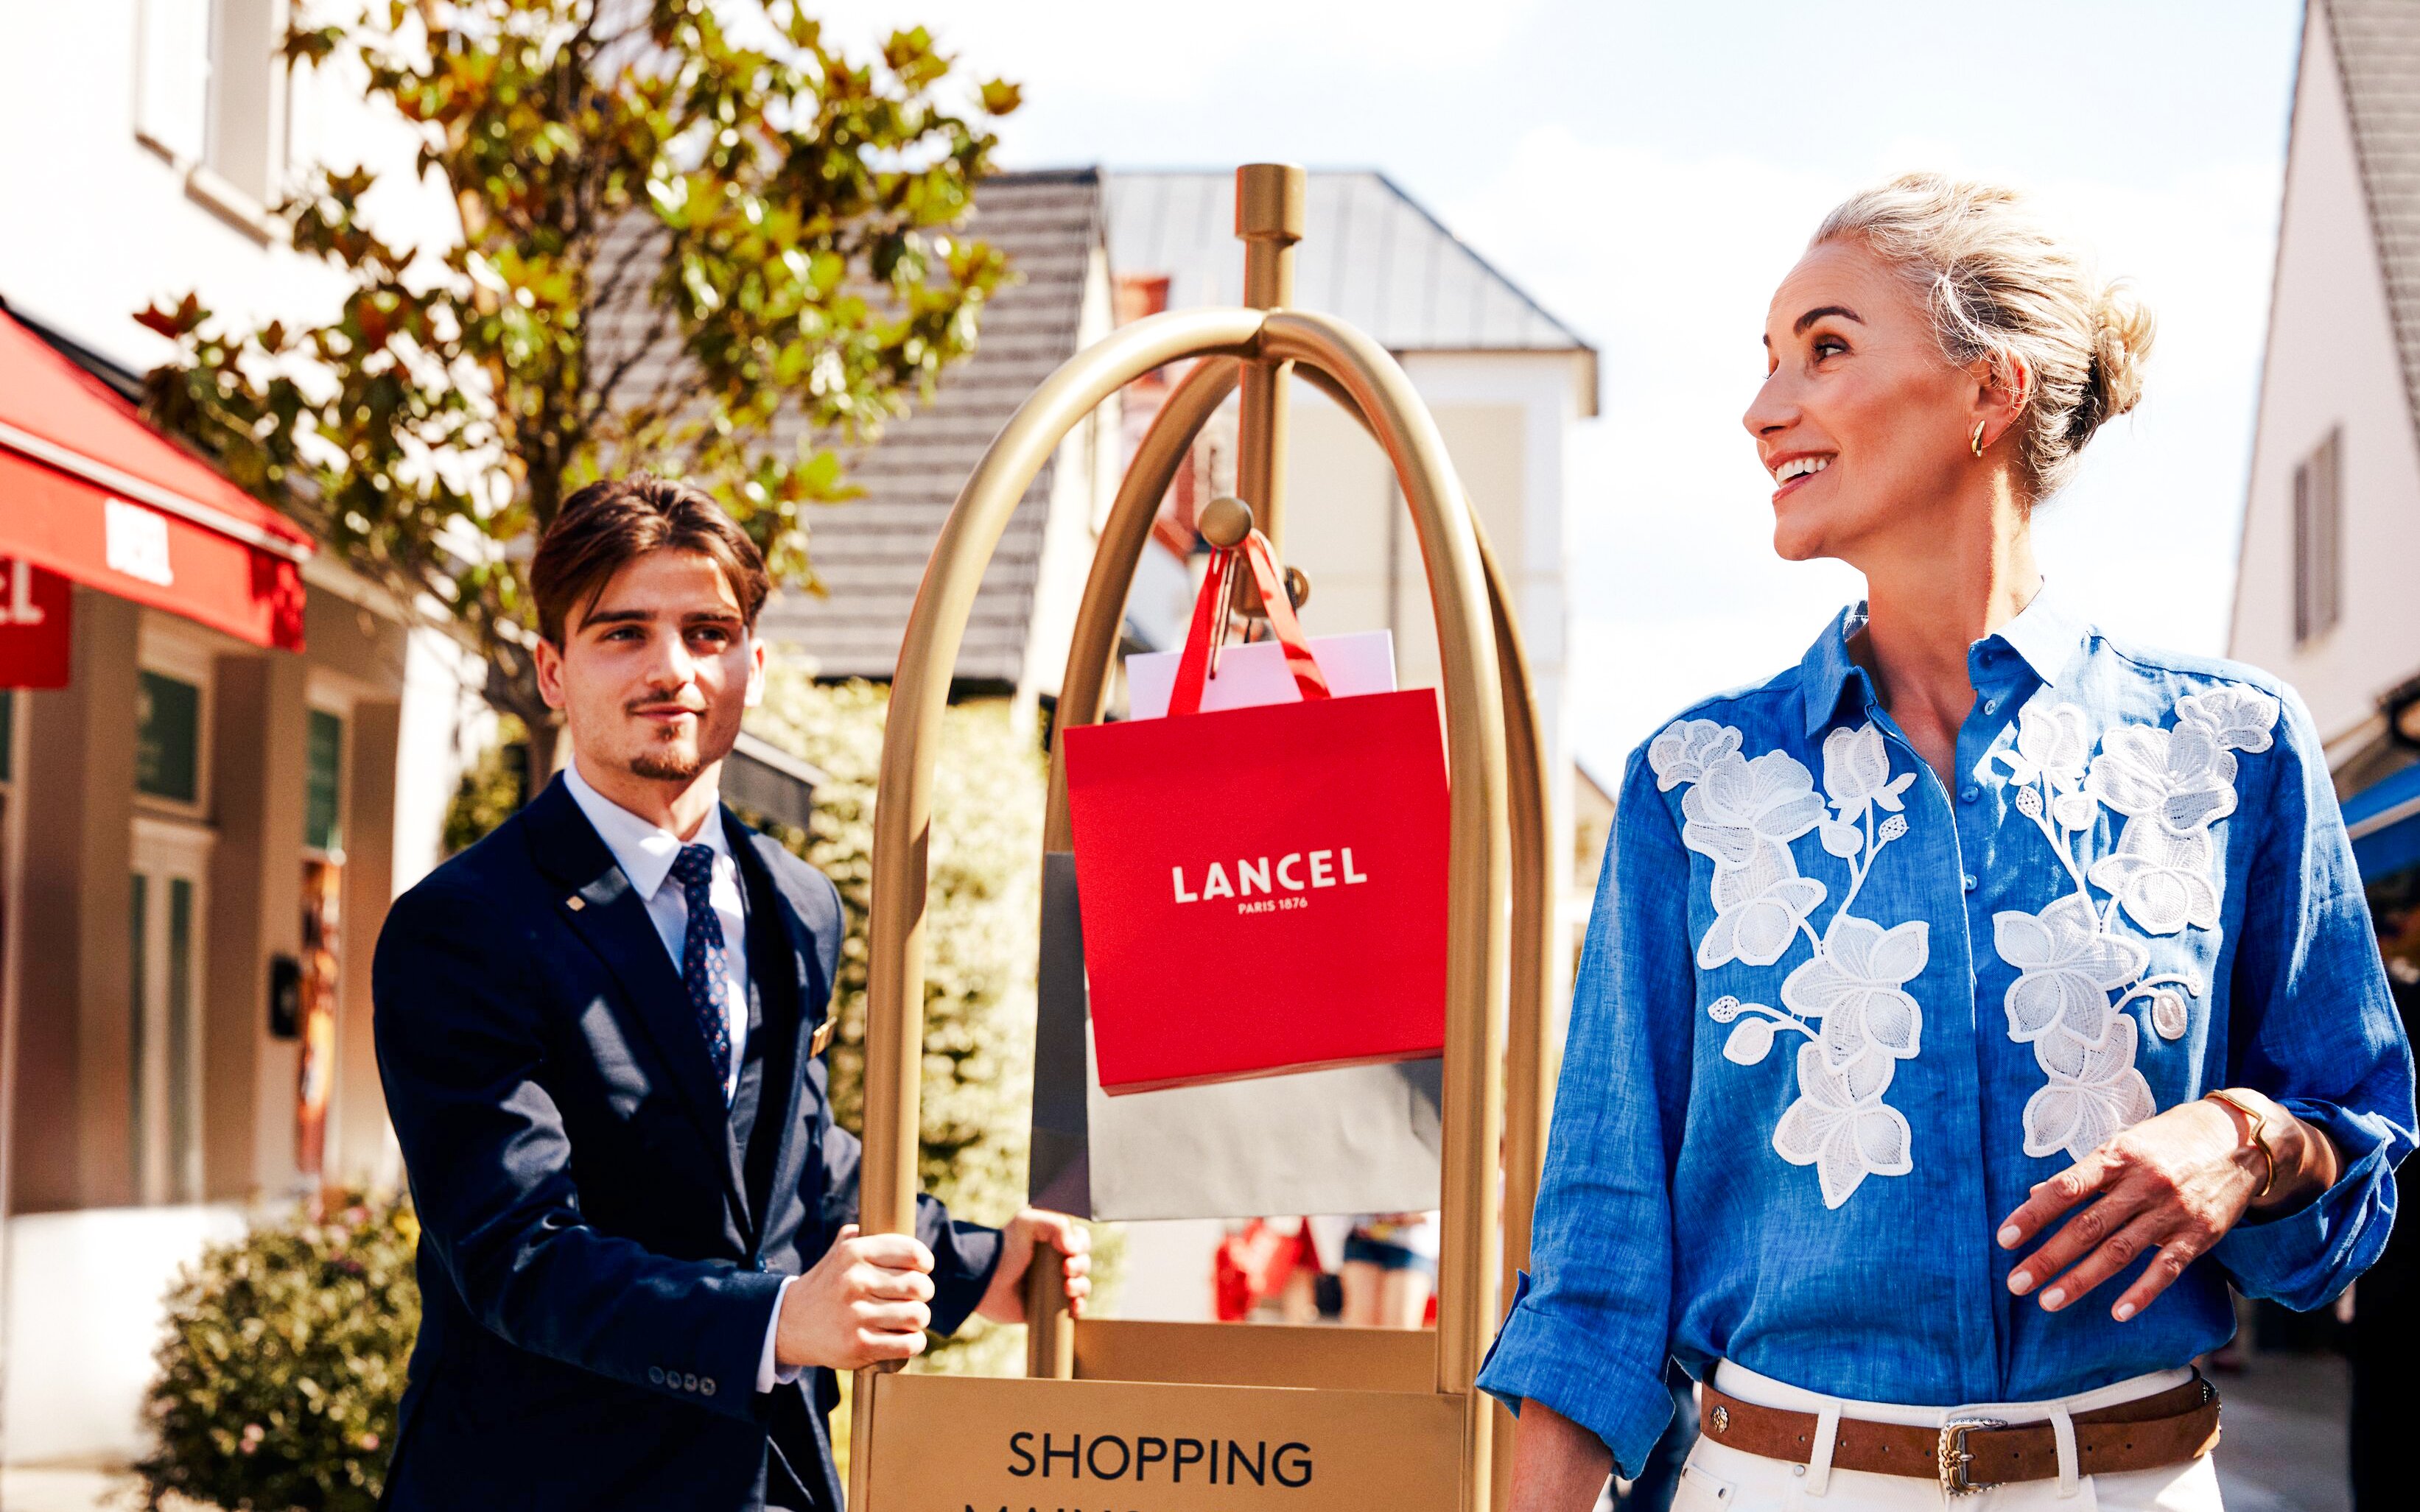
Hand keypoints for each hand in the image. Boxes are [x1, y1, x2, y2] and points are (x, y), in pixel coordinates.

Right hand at [774, 1224, 934, 1370]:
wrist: (790, 1324)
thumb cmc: (828, 1284)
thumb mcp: (839, 1250)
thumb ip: (866, 1234)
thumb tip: (899, 1230)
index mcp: (853, 1253)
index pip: (912, 1253)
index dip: (924, 1262)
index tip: (921, 1269)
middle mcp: (855, 1282)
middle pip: (920, 1286)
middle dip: (923, 1293)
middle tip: (913, 1297)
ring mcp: (856, 1316)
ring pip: (918, 1316)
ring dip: (918, 1319)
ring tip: (907, 1318)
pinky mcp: (859, 1346)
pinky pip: (908, 1344)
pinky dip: (914, 1342)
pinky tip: (904, 1337)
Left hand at [975, 1208, 1092, 1323]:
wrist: (984, 1280)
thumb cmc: (1003, 1249)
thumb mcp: (1026, 1223)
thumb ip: (1056, 1224)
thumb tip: (1075, 1247)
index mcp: (1052, 1240)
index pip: (1080, 1240)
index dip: (1081, 1245)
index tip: (1070, 1251)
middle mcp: (1055, 1262)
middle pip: (1083, 1263)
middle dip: (1080, 1266)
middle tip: (1066, 1270)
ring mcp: (1053, 1285)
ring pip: (1082, 1286)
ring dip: (1081, 1287)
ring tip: (1067, 1288)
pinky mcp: (1049, 1307)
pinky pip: (1073, 1309)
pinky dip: (1079, 1307)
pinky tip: (1073, 1306)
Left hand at [1996, 1089, 2333, 1322]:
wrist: (2239, 1139)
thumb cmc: (2166, 1141)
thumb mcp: (2122, 1144)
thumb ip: (2083, 1173)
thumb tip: (2034, 1193)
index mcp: (2117, 1156)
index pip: (2066, 1188)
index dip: (2033, 1214)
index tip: (2004, 1239)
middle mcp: (2143, 1183)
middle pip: (2088, 1227)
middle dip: (2049, 1258)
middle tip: (2016, 1284)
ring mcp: (2173, 1210)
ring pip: (2120, 1252)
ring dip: (2082, 1280)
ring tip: (2049, 1302)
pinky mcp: (2201, 1234)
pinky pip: (2168, 1268)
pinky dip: (2143, 1293)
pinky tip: (2118, 1313)